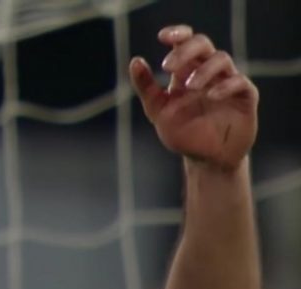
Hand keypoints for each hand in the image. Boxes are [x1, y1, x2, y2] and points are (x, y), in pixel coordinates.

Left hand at [130, 25, 257, 170]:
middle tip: (167, 66)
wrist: (206, 160)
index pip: (185, 43)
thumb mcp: (158, 111)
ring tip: (189, 86)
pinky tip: (211, 95)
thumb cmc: (183, 133)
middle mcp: (208, 72)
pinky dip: (225, 85)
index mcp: (187, 72)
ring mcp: (228, 82)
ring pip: (221, 59)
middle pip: (202, 45)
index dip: (177, 34)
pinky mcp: (245, 96)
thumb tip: (135, 61)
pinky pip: (240, 82)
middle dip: (185, 50)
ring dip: (204, 70)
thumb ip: (147, 88)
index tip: (162, 37)